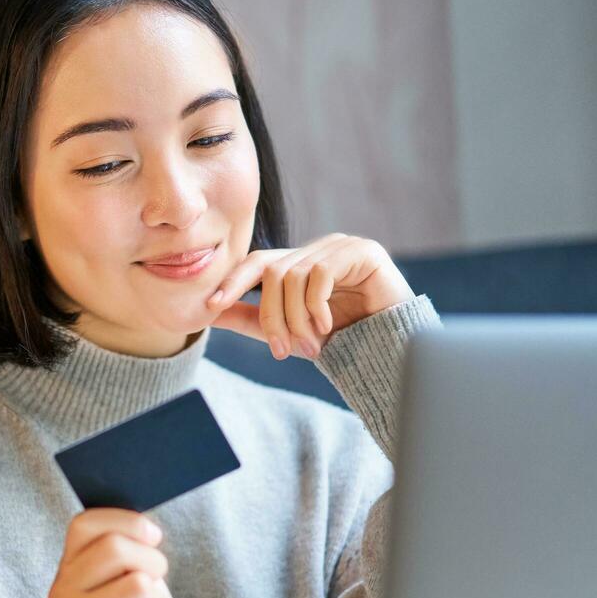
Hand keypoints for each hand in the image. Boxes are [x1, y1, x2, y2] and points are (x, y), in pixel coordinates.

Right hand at [47, 507, 180, 597]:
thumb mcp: (121, 575)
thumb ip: (127, 549)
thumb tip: (149, 532)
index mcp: (68, 564)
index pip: (85, 524)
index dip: (128, 523)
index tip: (152, 537)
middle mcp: (63, 590)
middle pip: (115, 549)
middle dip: (153, 562)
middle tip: (155, 585)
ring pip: (139, 588)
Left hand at [205, 233, 414, 359]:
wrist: (389, 350)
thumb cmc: (341, 340)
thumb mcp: (287, 331)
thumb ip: (250, 319)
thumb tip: (207, 313)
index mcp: (299, 263)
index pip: (256, 262)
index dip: (231, 282)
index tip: (210, 307)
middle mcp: (318, 249)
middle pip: (272, 273)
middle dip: (271, 316)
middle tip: (281, 350)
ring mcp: (341, 246)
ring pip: (293, 275)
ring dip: (296, 319)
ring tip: (311, 346)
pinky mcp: (364, 252)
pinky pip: (320, 274)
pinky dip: (317, 307)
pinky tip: (329, 328)